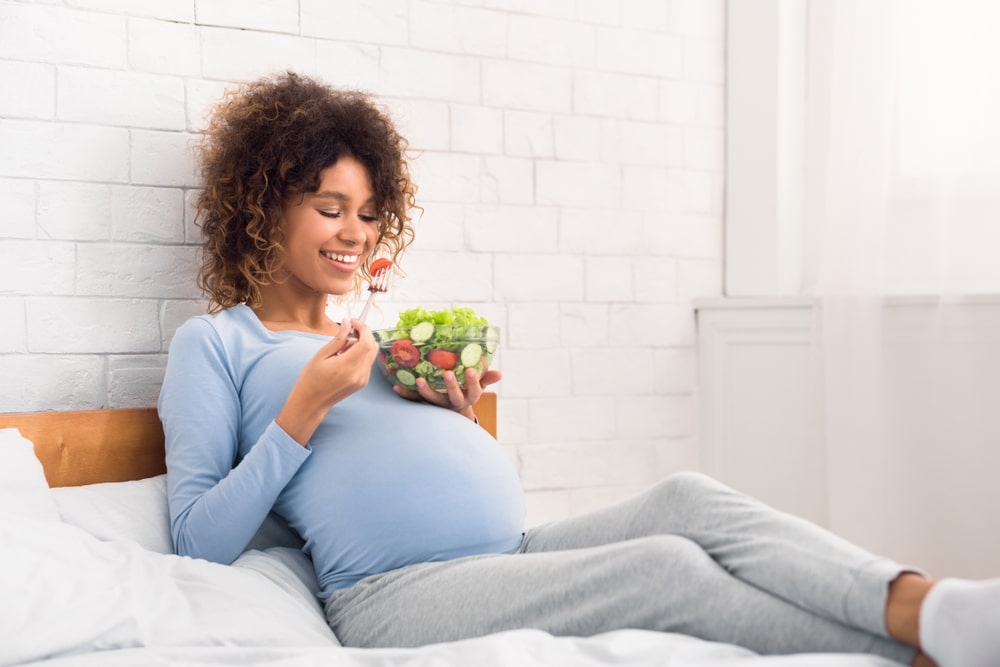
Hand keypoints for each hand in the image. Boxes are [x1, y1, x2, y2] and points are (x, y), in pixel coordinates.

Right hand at [277, 318, 377, 444]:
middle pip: (373, 347)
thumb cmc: (311, 379)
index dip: (363, 328)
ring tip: (343, 346)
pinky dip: (361, 354)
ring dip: (362, 344)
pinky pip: (367, 362)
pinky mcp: (362, 382)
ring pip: (371, 354)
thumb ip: (338, 339)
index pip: (366, 342)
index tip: (353, 322)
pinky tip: (346, 356)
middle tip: (349, 330)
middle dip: (364, 334)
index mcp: (346, 367)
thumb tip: (347, 323)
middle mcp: (358, 374)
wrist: (312, 402)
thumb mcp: (321, 355)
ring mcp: (362, 380)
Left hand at [394, 366, 501, 421]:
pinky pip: (414, 401)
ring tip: (419, 380)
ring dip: (425, 390)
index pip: (474, 391)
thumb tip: (499, 374)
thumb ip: (486, 379)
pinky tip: (395, 387)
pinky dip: (405, 394)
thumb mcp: (477, 387)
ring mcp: (438, 405)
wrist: (451, 417)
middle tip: (448, 373)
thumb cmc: (465, 393)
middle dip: (451, 386)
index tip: (471, 370)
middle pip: (453, 396)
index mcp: (468, 397)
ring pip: (432, 400)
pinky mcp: (425, 405)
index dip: (473, 382)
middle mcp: (453, 403)